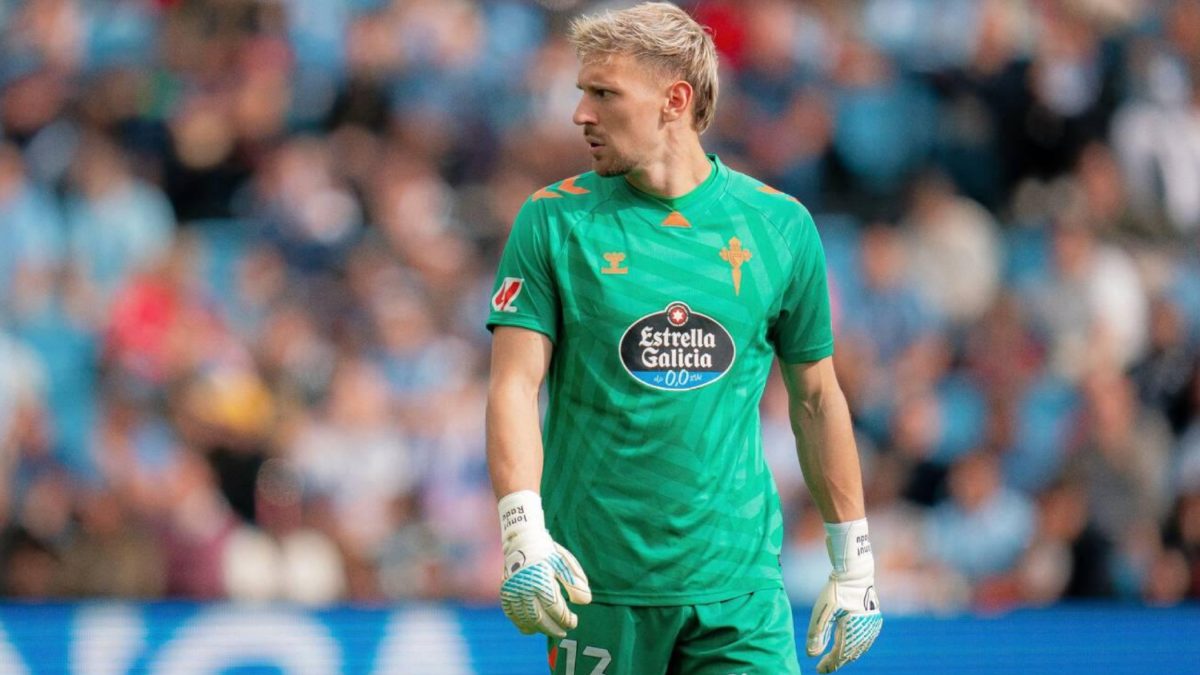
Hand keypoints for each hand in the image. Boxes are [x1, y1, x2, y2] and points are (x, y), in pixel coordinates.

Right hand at [498, 491, 591, 636]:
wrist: (522, 540)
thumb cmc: (547, 552)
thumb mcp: (565, 563)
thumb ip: (575, 583)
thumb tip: (585, 602)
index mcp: (542, 581)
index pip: (556, 610)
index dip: (566, 619)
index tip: (574, 621)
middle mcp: (525, 588)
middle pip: (540, 619)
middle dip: (554, 628)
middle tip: (564, 631)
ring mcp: (513, 592)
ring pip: (526, 620)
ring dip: (540, 629)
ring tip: (551, 630)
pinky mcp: (506, 593)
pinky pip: (512, 615)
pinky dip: (523, 624)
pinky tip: (534, 627)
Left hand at [806, 519, 881, 672]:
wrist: (855, 572)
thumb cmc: (836, 589)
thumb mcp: (822, 611)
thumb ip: (817, 633)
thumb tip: (811, 654)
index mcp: (851, 629)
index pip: (839, 654)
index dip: (828, 664)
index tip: (818, 670)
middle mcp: (864, 631)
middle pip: (850, 654)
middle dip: (836, 662)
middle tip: (823, 667)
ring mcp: (872, 626)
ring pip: (859, 649)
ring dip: (847, 656)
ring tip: (834, 660)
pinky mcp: (874, 620)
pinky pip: (865, 640)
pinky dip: (856, 647)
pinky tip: (849, 648)